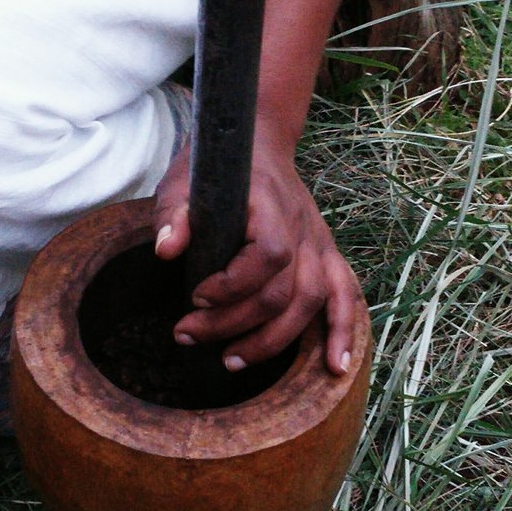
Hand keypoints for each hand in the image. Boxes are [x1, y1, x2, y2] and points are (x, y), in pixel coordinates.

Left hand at [153, 130, 359, 375]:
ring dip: (275, 340)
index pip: (269, 256)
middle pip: (284, 291)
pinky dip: (342, 331)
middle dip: (235, 323)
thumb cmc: (219, 167)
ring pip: (312, 302)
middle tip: (190, 336)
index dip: (233, 286)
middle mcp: (303, 228)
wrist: (259, 144)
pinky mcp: (325, 256)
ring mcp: (319, 244)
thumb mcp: (184, 181)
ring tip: (233, 361)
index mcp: (271, 207)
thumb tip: (166, 250)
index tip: (194, 296)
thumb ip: (174, 214)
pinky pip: (344, 296)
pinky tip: (335, 367)